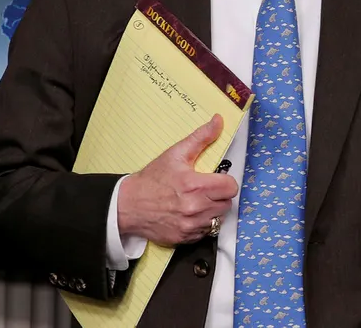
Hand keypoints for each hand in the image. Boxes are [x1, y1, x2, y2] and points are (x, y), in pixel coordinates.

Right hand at [117, 114, 237, 245]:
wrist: (128, 205)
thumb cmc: (152, 179)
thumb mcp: (175, 154)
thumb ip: (201, 137)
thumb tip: (218, 121)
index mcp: (196, 186)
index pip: (231, 187)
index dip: (226, 181)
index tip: (216, 179)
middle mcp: (196, 209)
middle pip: (227, 203)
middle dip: (219, 195)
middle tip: (205, 189)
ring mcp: (191, 226)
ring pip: (218, 218)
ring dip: (213, 210)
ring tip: (198, 202)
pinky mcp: (186, 238)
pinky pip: (206, 232)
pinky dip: (202, 223)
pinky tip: (190, 214)